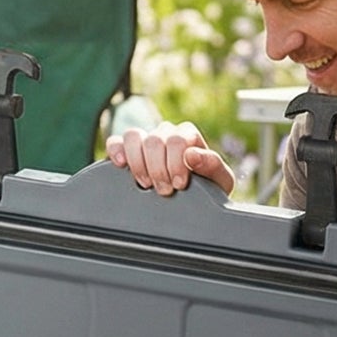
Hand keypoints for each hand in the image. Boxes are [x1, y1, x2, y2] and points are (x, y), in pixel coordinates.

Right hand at [106, 121, 234, 196]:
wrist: (195, 202)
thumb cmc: (209, 190)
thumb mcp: (220, 181)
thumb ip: (212, 165)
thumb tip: (191, 154)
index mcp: (188, 136)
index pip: (176, 138)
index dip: (175, 163)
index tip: (179, 185)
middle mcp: (166, 134)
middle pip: (154, 140)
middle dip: (158, 169)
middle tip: (165, 190)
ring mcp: (146, 141)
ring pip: (133, 137)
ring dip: (138, 164)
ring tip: (146, 184)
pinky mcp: (128, 152)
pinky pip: (116, 141)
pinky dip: (116, 150)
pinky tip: (121, 164)